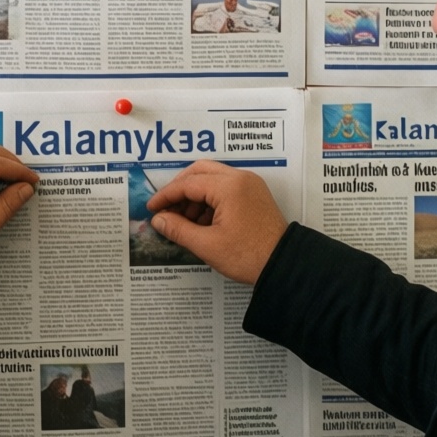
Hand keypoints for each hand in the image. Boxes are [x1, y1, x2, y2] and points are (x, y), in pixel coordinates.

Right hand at [145, 160, 288, 283]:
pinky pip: (225, 188)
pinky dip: (210, 200)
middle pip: (200, 172)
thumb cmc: (248, 256)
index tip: (152, 208)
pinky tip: (202, 223)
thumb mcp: (207, 245)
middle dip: (180, 189)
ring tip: (184, 223)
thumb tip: (159, 220)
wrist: (284, 265)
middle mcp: (240, 179)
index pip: (187, 183)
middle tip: (167, 209)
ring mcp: (249, 185)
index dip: (166, 195)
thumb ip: (178, 229)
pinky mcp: (254, 195)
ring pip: (212, 179)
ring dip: (195, 196)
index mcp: (229, 186)